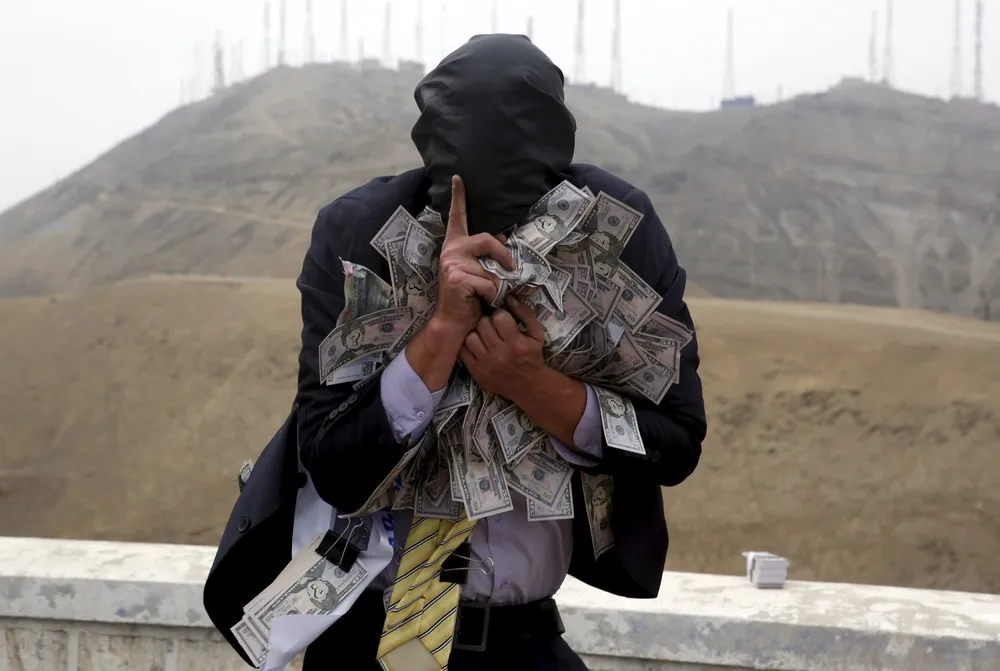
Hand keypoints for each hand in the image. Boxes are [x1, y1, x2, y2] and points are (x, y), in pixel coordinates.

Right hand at [433, 175, 513, 335]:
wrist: (453, 322)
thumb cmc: (468, 298)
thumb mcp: (477, 272)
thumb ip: (486, 258)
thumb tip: (507, 247)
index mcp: (455, 245)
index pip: (457, 217)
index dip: (458, 196)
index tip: (458, 177)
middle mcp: (451, 250)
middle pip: (487, 239)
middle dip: (504, 255)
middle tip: (512, 268)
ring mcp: (452, 263)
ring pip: (491, 268)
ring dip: (497, 285)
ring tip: (487, 295)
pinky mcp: (458, 278)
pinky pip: (489, 284)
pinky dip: (493, 295)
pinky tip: (482, 301)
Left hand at [459, 296, 545, 403]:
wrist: (528, 386)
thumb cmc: (533, 357)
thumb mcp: (537, 334)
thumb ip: (525, 314)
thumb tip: (509, 297)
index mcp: (515, 343)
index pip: (499, 317)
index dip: (500, 315)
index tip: (503, 320)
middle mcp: (499, 354)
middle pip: (483, 325)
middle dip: (488, 322)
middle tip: (493, 327)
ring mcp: (485, 364)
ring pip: (470, 337)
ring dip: (477, 334)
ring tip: (485, 337)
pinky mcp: (476, 372)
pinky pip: (463, 351)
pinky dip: (469, 346)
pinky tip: (477, 346)